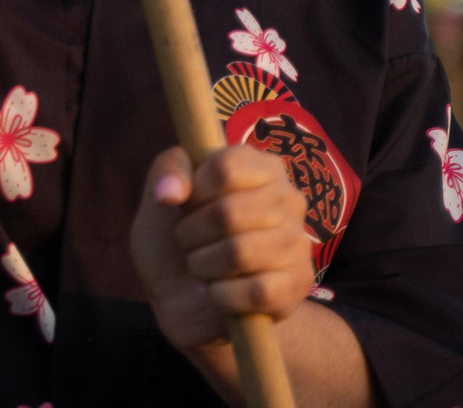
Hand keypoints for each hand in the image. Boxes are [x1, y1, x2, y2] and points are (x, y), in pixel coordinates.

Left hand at [130, 144, 316, 353]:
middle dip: (190, 235)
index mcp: (262, 166)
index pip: (224, 168)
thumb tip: (168, 193)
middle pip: (228, 213)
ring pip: (240, 254)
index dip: (193, 193)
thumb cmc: (180, 232)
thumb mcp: (163, 192)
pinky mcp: (299, 284)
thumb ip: (167, 171)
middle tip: (187, 243)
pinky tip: (216, 292)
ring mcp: (298, 242)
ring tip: (200, 266)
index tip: (186, 207)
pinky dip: (222, 295)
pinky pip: (257, 291)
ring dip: (203, 265)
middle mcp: (289, 199)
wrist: (184, 294)